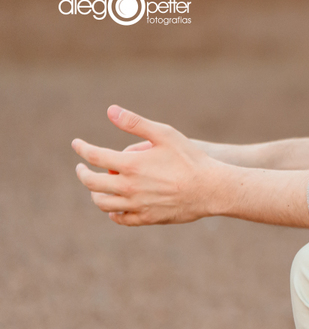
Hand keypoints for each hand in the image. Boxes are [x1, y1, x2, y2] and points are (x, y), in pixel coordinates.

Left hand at [72, 105, 222, 225]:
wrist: (212, 188)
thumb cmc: (191, 158)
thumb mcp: (165, 134)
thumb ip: (135, 123)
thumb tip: (111, 110)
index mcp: (131, 165)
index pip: (94, 156)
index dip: (82, 148)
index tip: (77, 144)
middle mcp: (128, 187)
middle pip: (92, 183)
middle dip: (82, 173)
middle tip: (81, 168)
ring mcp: (136, 205)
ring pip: (103, 203)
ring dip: (95, 193)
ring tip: (98, 186)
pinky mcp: (146, 218)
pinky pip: (120, 219)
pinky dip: (112, 212)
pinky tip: (115, 205)